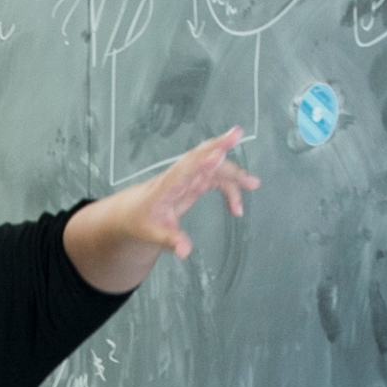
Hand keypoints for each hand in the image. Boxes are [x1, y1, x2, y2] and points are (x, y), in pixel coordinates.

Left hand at [120, 127, 259, 258]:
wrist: (132, 213)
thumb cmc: (140, 220)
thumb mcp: (152, 234)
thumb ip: (170, 241)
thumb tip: (185, 252)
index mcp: (166, 186)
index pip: (184, 170)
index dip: (201, 161)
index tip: (217, 153)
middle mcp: (179, 177)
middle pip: (201, 157)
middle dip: (219, 144)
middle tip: (237, 134)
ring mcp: (188, 177)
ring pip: (214, 167)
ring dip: (234, 173)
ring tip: (254, 185)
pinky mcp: (195, 182)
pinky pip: (216, 179)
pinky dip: (230, 189)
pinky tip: (236, 208)